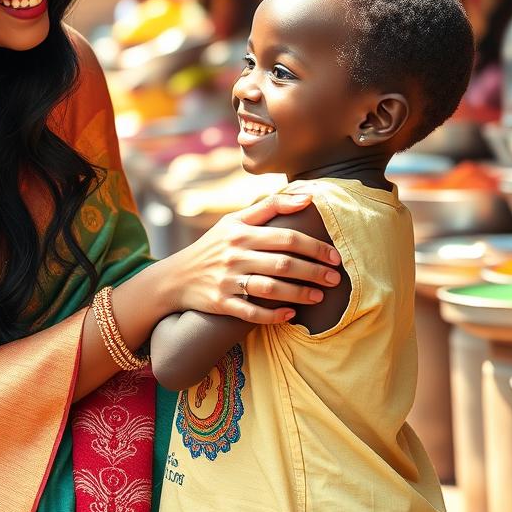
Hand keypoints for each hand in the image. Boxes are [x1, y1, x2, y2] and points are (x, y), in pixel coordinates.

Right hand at [167, 194, 341, 324]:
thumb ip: (270, 206)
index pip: (286, 237)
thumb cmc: (215, 246)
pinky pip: (250, 312)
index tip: (335, 256)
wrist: (176, 277)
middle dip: (314, 271)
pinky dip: (272, 315)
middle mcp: (234, 254)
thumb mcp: (235, 221)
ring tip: (319, 297)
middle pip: (283, 263)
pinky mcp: (220, 303)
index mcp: (241, 231)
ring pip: (270, 288)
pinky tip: (290, 315)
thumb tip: (308, 196)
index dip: (315, 246)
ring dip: (299, 294)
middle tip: (335, 278)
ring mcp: (226, 280)